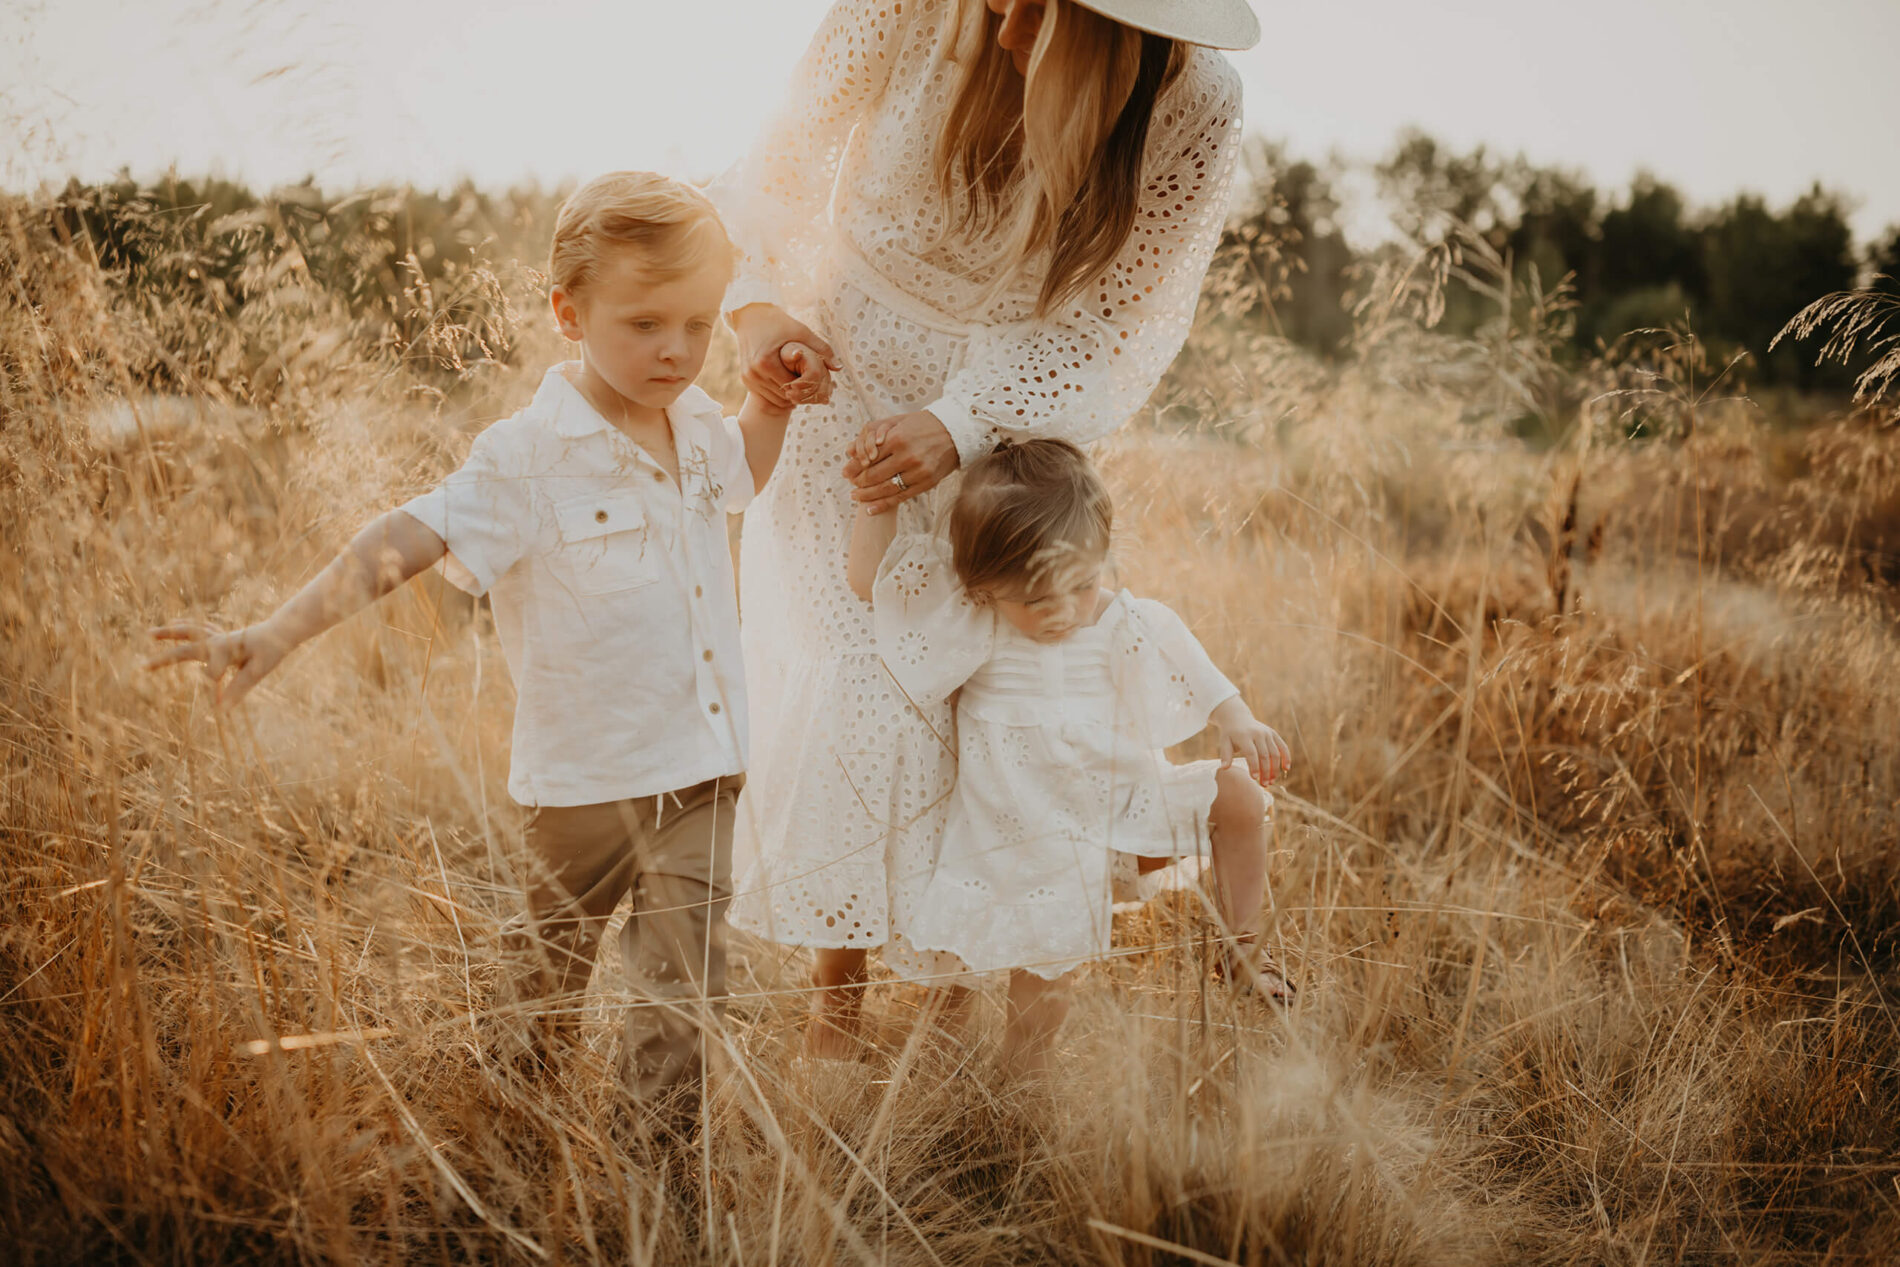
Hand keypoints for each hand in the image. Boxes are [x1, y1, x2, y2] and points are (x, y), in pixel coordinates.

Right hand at [146, 619, 292, 708]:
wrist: (283, 630)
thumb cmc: (272, 650)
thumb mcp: (259, 670)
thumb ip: (239, 687)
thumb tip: (222, 710)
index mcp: (225, 648)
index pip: (211, 672)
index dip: (216, 689)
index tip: (221, 706)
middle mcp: (218, 640)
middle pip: (186, 649)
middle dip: (164, 659)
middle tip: (142, 667)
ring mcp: (219, 635)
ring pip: (189, 632)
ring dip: (169, 632)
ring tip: (149, 633)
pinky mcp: (222, 635)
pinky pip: (201, 628)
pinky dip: (187, 626)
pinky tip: (175, 623)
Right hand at [731, 303, 840, 409]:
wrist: (750, 315)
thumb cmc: (778, 322)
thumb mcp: (801, 332)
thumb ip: (821, 349)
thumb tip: (839, 368)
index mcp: (766, 362)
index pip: (792, 387)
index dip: (807, 388)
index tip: (818, 385)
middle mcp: (754, 373)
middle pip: (783, 397)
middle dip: (800, 395)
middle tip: (814, 391)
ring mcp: (747, 378)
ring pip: (775, 400)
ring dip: (789, 397)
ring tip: (803, 389)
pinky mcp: (745, 379)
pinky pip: (766, 395)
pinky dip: (779, 393)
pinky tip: (791, 386)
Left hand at [842, 411, 957, 514]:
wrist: (957, 432)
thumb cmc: (924, 424)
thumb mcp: (898, 421)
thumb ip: (873, 433)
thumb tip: (849, 450)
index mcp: (898, 438)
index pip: (868, 457)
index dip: (854, 467)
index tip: (846, 472)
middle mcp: (907, 456)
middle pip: (874, 475)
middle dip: (858, 481)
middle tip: (850, 484)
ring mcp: (918, 472)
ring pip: (885, 489)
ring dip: (867, 495)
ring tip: (856, 496)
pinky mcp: (927, 483)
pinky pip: (900, 497)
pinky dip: (883, 505)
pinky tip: (870, 509)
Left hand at [1212, 699, 1291, 786]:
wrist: (1237, 718)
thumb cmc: (1230, 734)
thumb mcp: (1224, 742)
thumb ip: (1225, 755)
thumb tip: (1224, 768)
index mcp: (1244, 736)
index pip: (1251, 753)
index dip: (1254, 766)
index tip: (1254, 778)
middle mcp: (1258, 733)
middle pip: (1265, 755)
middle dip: (1265, 772)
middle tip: (1264, 785)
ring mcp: (1267, 733)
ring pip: (1275, 753)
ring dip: (1275, 769)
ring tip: (1271, 781)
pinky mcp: (1273, 734)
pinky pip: (1282, 747)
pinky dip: (1286, 757)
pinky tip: (1286, 769)